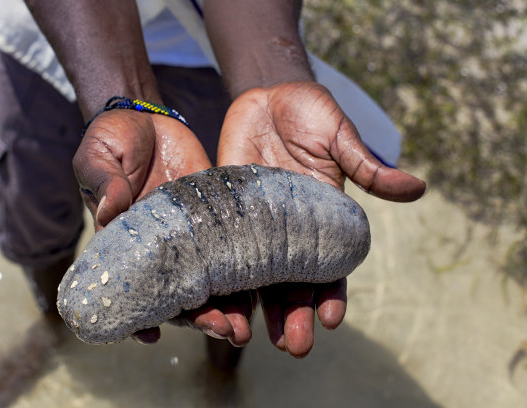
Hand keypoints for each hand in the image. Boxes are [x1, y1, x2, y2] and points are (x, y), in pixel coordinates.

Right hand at [74, 109, 254, 344]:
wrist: (147, 119)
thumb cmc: (113, 139)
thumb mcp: (98, 154)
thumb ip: (103, 180)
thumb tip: (110, 209)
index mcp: (127, 241)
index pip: (132, 286)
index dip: (138, 315)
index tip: (151, 336)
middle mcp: (161, 248)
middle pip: (180, 293)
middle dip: (200, 316)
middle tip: (225, 330)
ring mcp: (191, 236)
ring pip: (211, 280)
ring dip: (228, 306)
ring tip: (245, 327)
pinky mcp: (216, 218)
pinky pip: (233, 249)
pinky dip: (246, 273)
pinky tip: (263, 291)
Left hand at [217, 81, 425, 356]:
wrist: (267, 96)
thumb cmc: (311, 114)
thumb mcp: (340, 138)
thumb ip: (367, 166)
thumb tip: (418, 189)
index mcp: (321, 218)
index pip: (328, 265)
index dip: (330, 293)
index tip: (330, 318)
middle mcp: (288, 229)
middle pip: (291, 281)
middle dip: (292, 314)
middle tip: (292, 346)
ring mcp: (254, 223)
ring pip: (254, 274)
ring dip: (254, 307)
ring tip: (249, 337)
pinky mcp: (224, 209)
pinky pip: (220, 246)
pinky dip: (219, 271)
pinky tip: (213, 296)